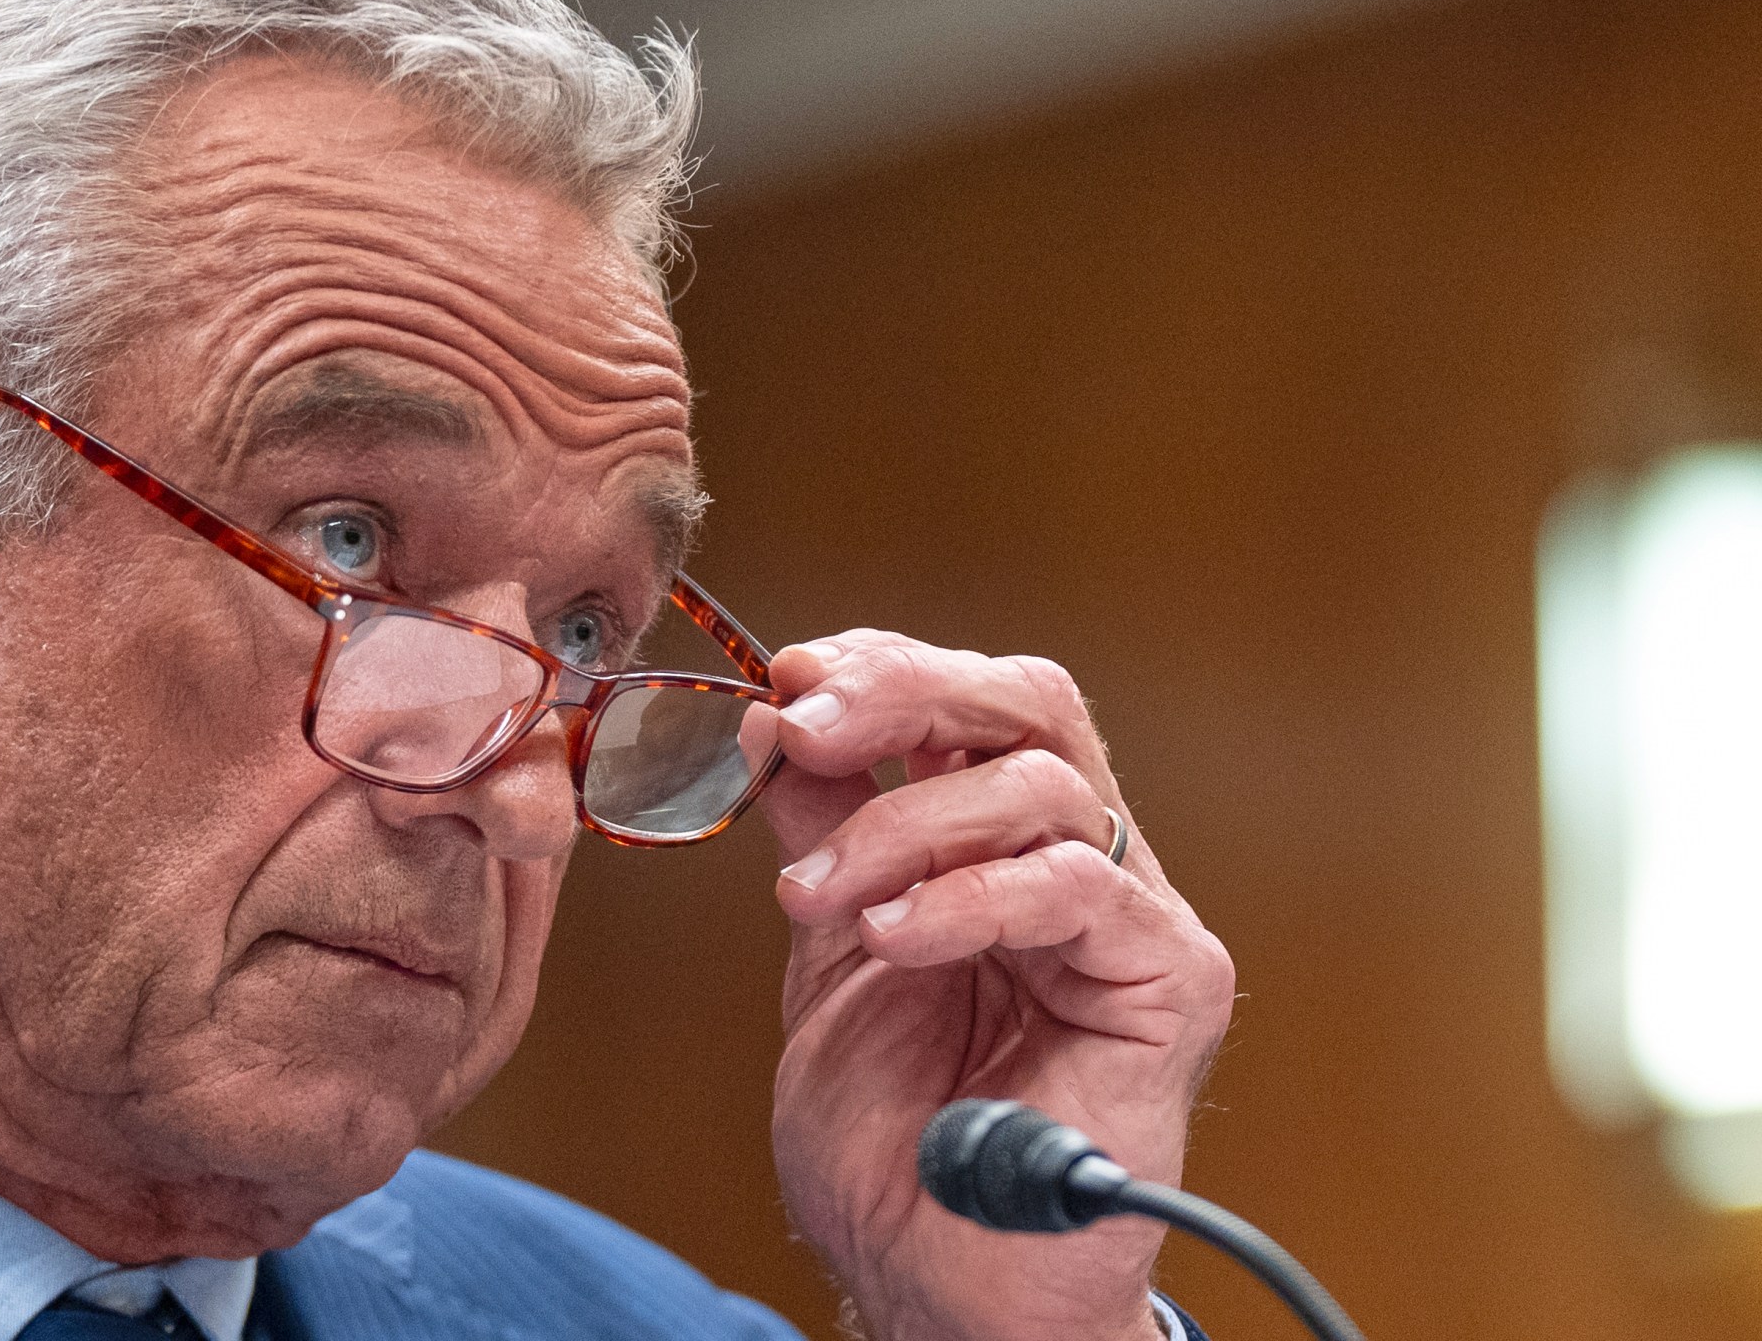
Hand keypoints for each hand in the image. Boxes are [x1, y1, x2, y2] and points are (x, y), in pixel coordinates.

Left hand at [758, 632, 1234, 1340]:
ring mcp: (1132, 917)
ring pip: (1042, 788)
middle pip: (1027, 707)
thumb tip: (774, 715)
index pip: (969, 702)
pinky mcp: (1170, 982)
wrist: (934, 1278)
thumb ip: (820, 832)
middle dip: (903, 695)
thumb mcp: (828, 950)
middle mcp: (1081, 862)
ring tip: (824, 898)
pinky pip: (1078, 889)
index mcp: (1002, 843)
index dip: (883, 667)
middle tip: (807, 724)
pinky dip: (972, 897)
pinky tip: (896, 938)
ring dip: (904, 826)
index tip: (785, 672)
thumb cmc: (893, 1137)